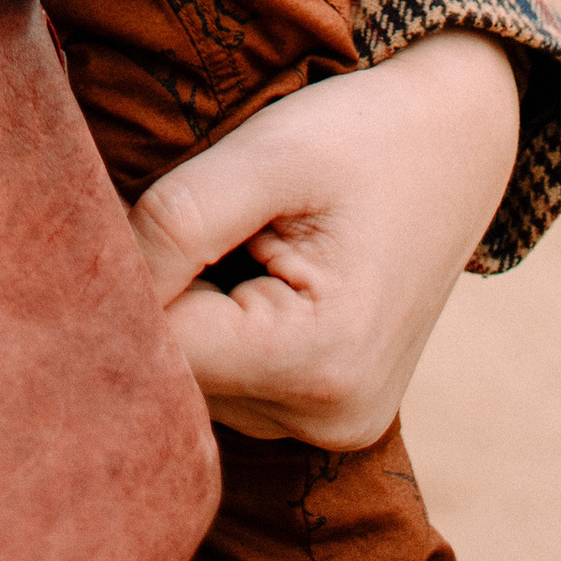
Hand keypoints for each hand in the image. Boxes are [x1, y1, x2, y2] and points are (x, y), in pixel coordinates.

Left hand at [129, 31, 520, 447]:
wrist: (460, 139)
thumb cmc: (362, 134)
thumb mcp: (267, 153)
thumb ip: (177, 222)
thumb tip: (99, 289)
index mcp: (322, 360)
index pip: (165, 345)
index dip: (132, 273)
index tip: (134, 209)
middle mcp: (332, 418)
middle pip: (181, 370)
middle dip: (165, 291)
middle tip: (199, 211)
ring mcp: (338, 426)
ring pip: (202, 378)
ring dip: (194, 308)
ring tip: (246, 236)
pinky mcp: (334, 414)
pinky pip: (237, 380)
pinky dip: (225, 323)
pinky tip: (261, 268)